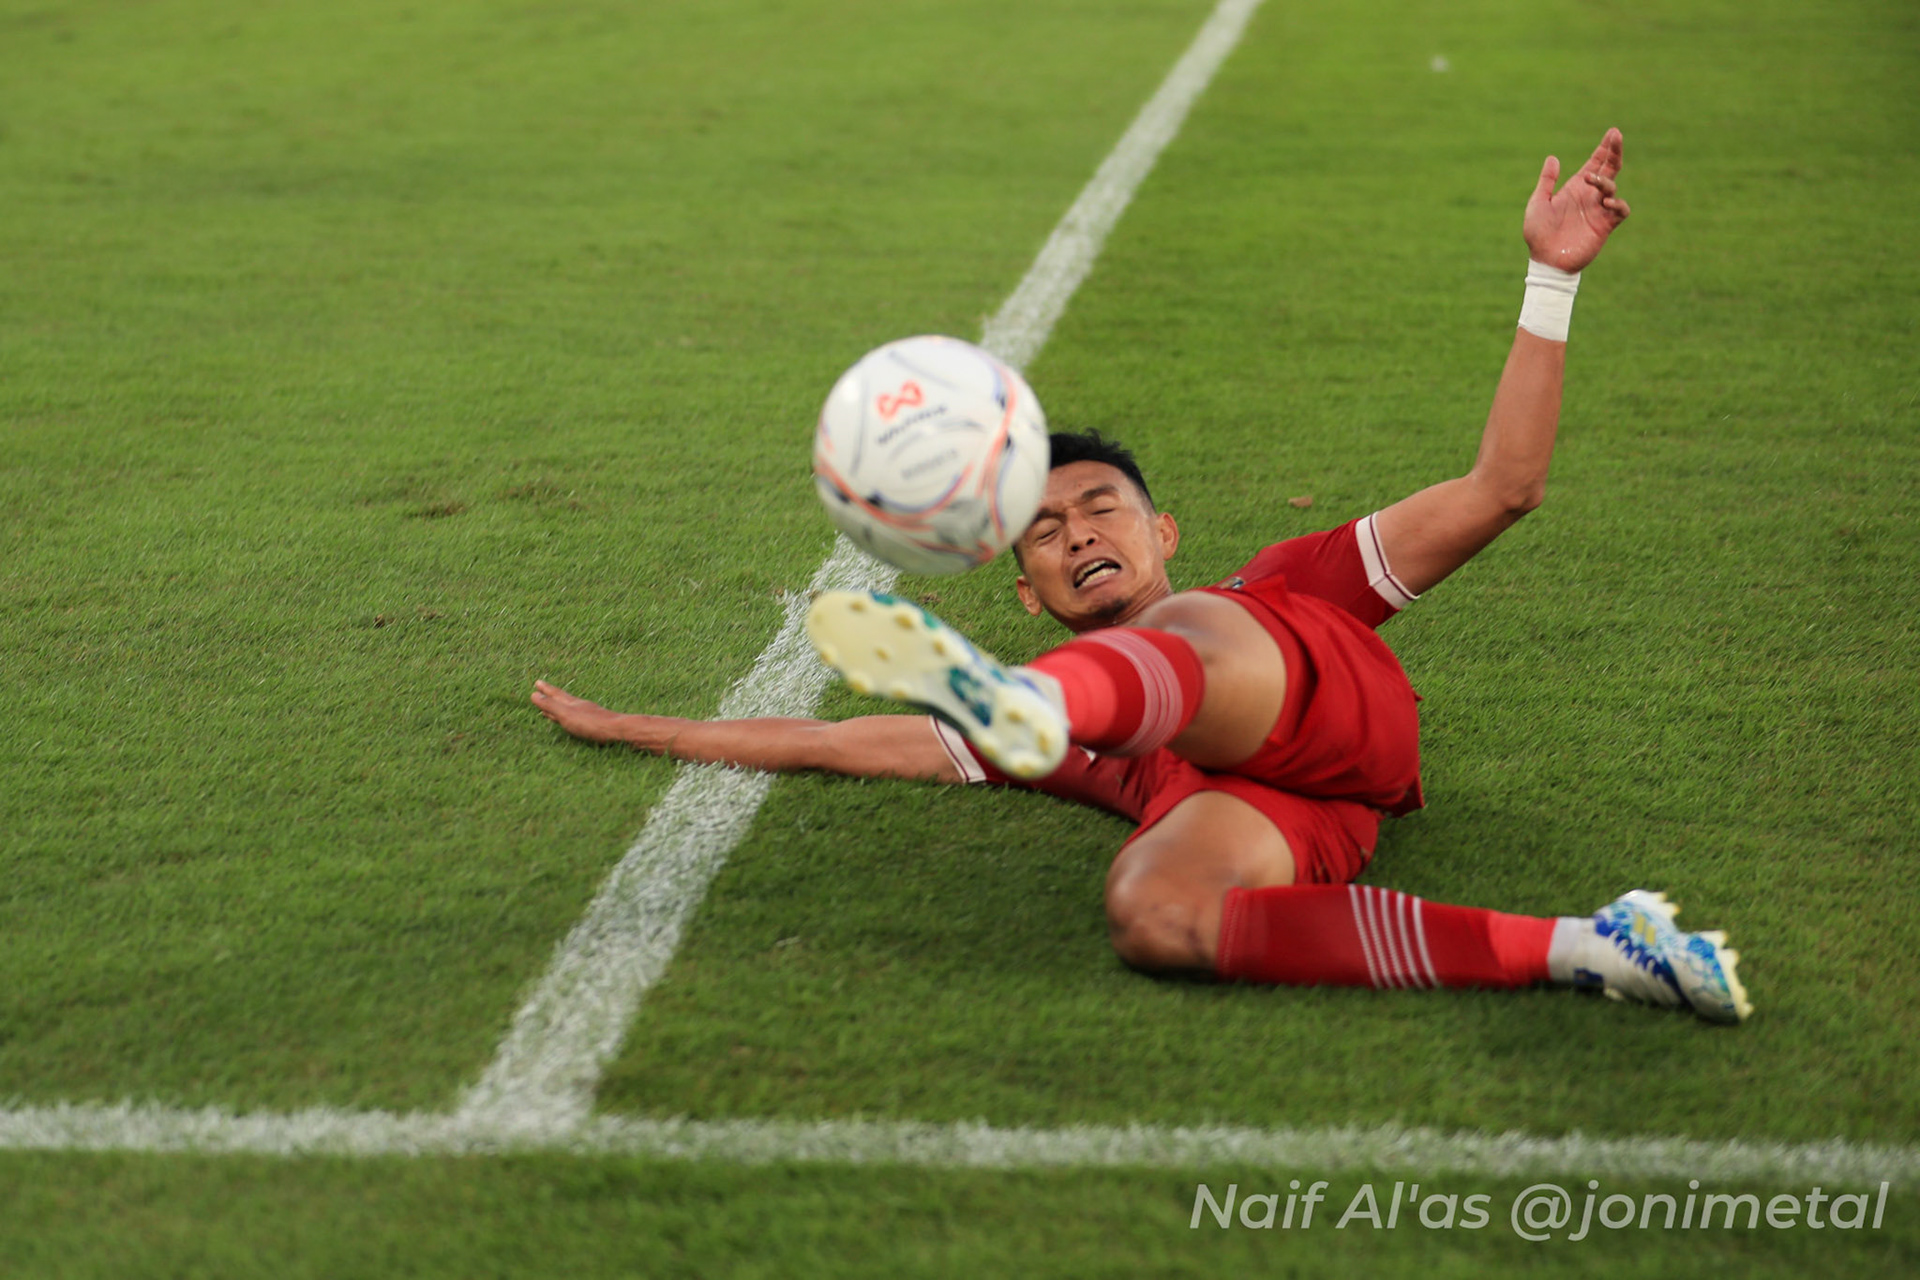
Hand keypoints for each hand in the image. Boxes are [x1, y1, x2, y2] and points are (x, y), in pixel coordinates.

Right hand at [532, 679, 657, 746]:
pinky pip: (578, 718)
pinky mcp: (596, 723)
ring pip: (570, 708)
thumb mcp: (567, 715)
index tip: (537, 682)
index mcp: (572, 703)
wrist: (619, 731)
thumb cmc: (591, 724)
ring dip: (559, 707)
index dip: (546, 690)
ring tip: (552, 707)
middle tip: (542, 689)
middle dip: (551, 696)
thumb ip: (551, 706)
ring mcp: (590, 714)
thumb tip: (534, 694)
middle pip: (563, 699)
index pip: (556, 694)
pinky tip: (573, 721)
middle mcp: (581, 706)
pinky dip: (569, 717)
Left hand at [1523, 127, 1630, 272]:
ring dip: (1605, 181)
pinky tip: (1606, 202)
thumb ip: (1547, 181)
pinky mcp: (1605, 225)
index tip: (1612, 133)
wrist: (1545, 260)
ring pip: (1613, 187)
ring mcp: (1598, 210)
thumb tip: (1552, 157)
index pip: (1595, 164)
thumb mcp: (1538, 203)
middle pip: (1609, 169)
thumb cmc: (1539, 233)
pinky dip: (1618, 204)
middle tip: (1616, 136)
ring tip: (1592, 180)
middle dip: (1614, 152)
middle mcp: (1590, 196)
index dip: (1604, 149)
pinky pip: (1621, 211)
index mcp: (1575, 188)